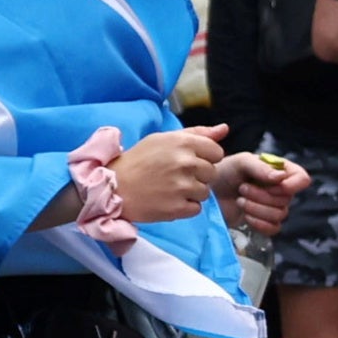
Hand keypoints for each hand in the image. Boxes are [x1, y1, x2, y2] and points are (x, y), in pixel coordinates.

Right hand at [104, 124, 232, 223]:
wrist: (112, 187)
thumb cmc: (138, 161)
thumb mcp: (164, 139)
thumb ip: (197, 134)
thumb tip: (225, 129)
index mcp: (182, 142)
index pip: (217, 152)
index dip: (205, 158)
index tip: (187, 161)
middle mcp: (185, 163)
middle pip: (212, 173)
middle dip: (198, 176)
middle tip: (174, 176)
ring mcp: (182, 186)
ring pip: (205, 192)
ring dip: (192, 192)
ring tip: (170, 188)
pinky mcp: (177, 208)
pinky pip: (196, 208)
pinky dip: (184, 207)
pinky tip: (168, 200)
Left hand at [215, 148, 302, 239]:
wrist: (208, 192)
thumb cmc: (224, 172)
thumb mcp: (241, 162)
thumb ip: (261, 168)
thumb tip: (281, 178)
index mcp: (280, 171)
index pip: (302, 179)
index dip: (292, 185)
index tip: (275, 184)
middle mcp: (280, 190)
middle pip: (287, 199)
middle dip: (262, 196)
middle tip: (242, 188)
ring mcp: (273, 208)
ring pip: (279, 215)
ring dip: (256, 208)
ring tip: (240, 200)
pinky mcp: (264, 222)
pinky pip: (273, 228)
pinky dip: (259, 223)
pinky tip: (245, 215)